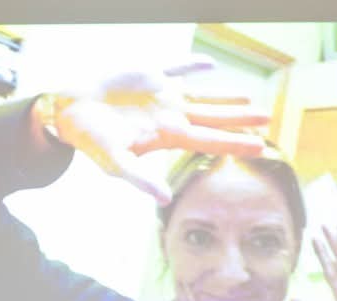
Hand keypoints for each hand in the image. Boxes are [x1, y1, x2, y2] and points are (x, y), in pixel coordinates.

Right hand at [47, 62, 268, 203]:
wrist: (70, 112)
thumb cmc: (91, 141)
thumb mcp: (115, 163)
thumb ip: (140, 179)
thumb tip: (165, 199)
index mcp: (166, 135)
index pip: (208, 140)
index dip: (234, 143)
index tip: (261, 146)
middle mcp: (168, 117)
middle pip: (212, 119)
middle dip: (238, 120)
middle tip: (266, 119)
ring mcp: (161, 97)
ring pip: (200, 97)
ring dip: (224, 98)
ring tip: (248, 100)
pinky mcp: (148, 77)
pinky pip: (175, 69)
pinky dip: (191, 67)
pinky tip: (208, 66)